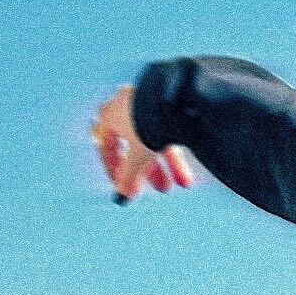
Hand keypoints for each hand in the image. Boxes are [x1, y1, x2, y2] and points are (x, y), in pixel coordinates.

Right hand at [91, 82, 194, 202]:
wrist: (172, 97)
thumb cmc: (147, 124)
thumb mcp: (136, 157)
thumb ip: (127, 178)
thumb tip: (122, 196)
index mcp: (109, 115)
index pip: (107, 147)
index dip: (116, 170)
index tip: (126, 186)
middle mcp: (125, 105)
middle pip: (135, 146)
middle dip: (149, 170)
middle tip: (162, 188)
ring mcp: (145, 100)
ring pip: (154, 139)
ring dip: (167, 163)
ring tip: (184, 183)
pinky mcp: (165, 100)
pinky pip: (168, 129)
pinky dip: (175, 148)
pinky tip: (188, 165)